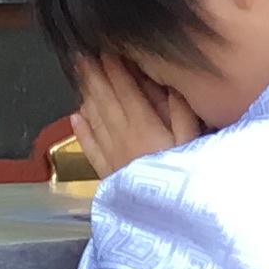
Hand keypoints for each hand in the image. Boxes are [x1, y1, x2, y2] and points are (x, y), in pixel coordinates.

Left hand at [72, 54, 201, 174]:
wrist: (165, 220)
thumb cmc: (185, 178)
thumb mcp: (193, 140)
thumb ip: (181, 110)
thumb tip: (169, 81)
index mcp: (143, 123)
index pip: (125, 88)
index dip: (114, 67)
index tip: (106, 48)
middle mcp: (122, 134)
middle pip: (104, 98)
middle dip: (93, 74)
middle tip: (80, 53)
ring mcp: (112, 154)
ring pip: (94, 117)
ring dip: (85, 94)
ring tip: (77, 74)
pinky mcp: (108, 172)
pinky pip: (91, 147)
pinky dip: (82, 131)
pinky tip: (75, 117)